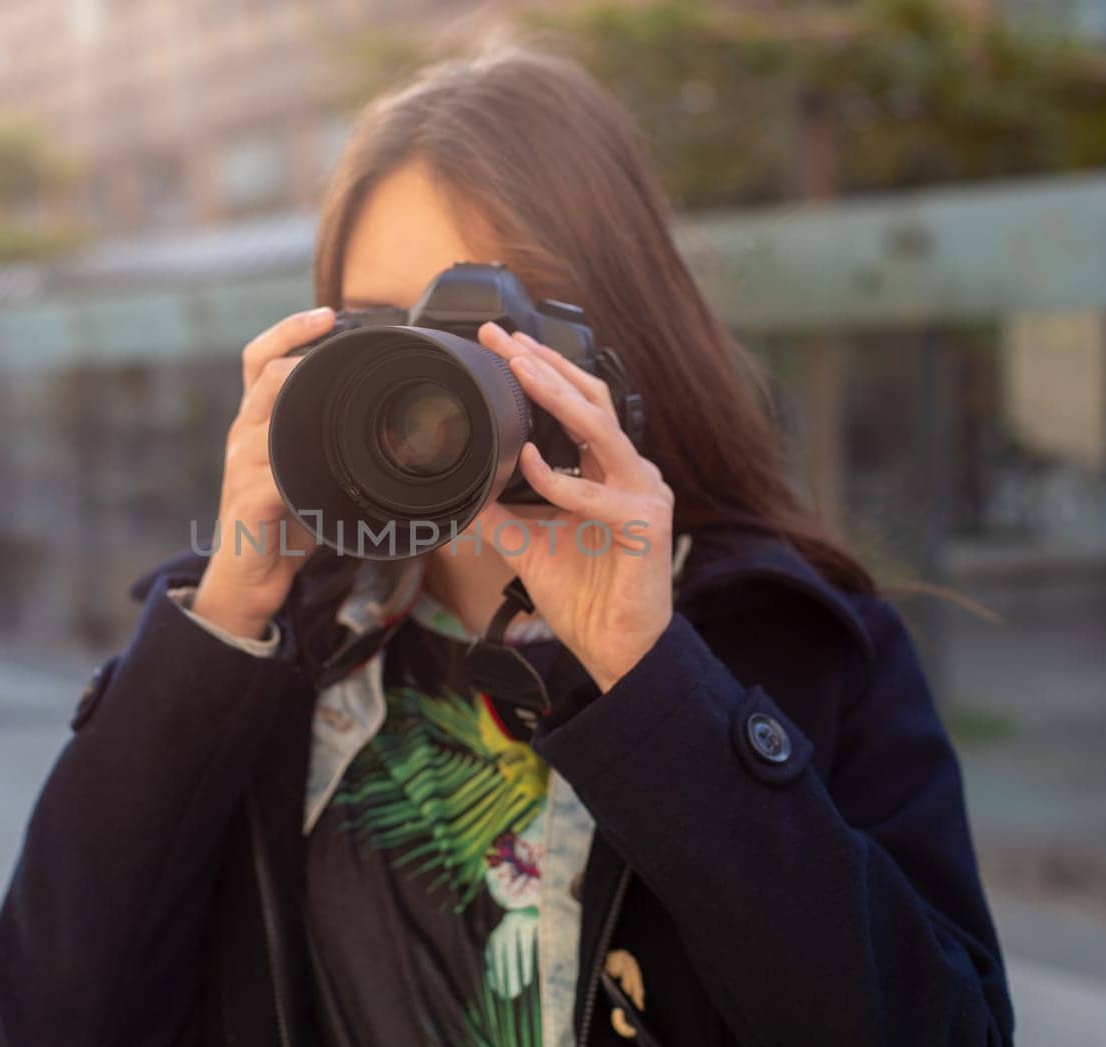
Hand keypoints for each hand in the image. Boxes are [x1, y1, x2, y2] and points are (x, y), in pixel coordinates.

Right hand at [190, 306, 337, 638]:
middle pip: (266, 375)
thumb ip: (329, 441)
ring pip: (268, 417)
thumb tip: (391, 425)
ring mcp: (243, 466)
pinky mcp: (248, 501)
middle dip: (303, 351)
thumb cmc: (283, 521)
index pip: (260, 358)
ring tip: (345, 393)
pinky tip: (328, 467)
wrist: (248, 578)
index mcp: (257, 422)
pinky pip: (272, 476)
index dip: (290, 329)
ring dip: (305, 402)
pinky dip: (301, 469)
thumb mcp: (307, 470)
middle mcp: (244, 435)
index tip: (329, 313)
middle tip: (347, 341)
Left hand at [475, 322, 676, 691]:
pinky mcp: (646, 526)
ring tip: (520, 369)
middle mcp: (630, 473)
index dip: (545, 371)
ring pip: (601, 430)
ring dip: (557, 396)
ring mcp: (644, 495)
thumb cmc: (583, 595)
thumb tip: (460, 488)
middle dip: (546, 364)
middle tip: (503, 339)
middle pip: (592, 400)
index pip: (579, 405)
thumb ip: (500, 513)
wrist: (613, 647)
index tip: (502, 344)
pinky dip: (559, 480)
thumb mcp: (527, 544)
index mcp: (607, 472)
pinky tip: (527, 459)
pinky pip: (596, 496)